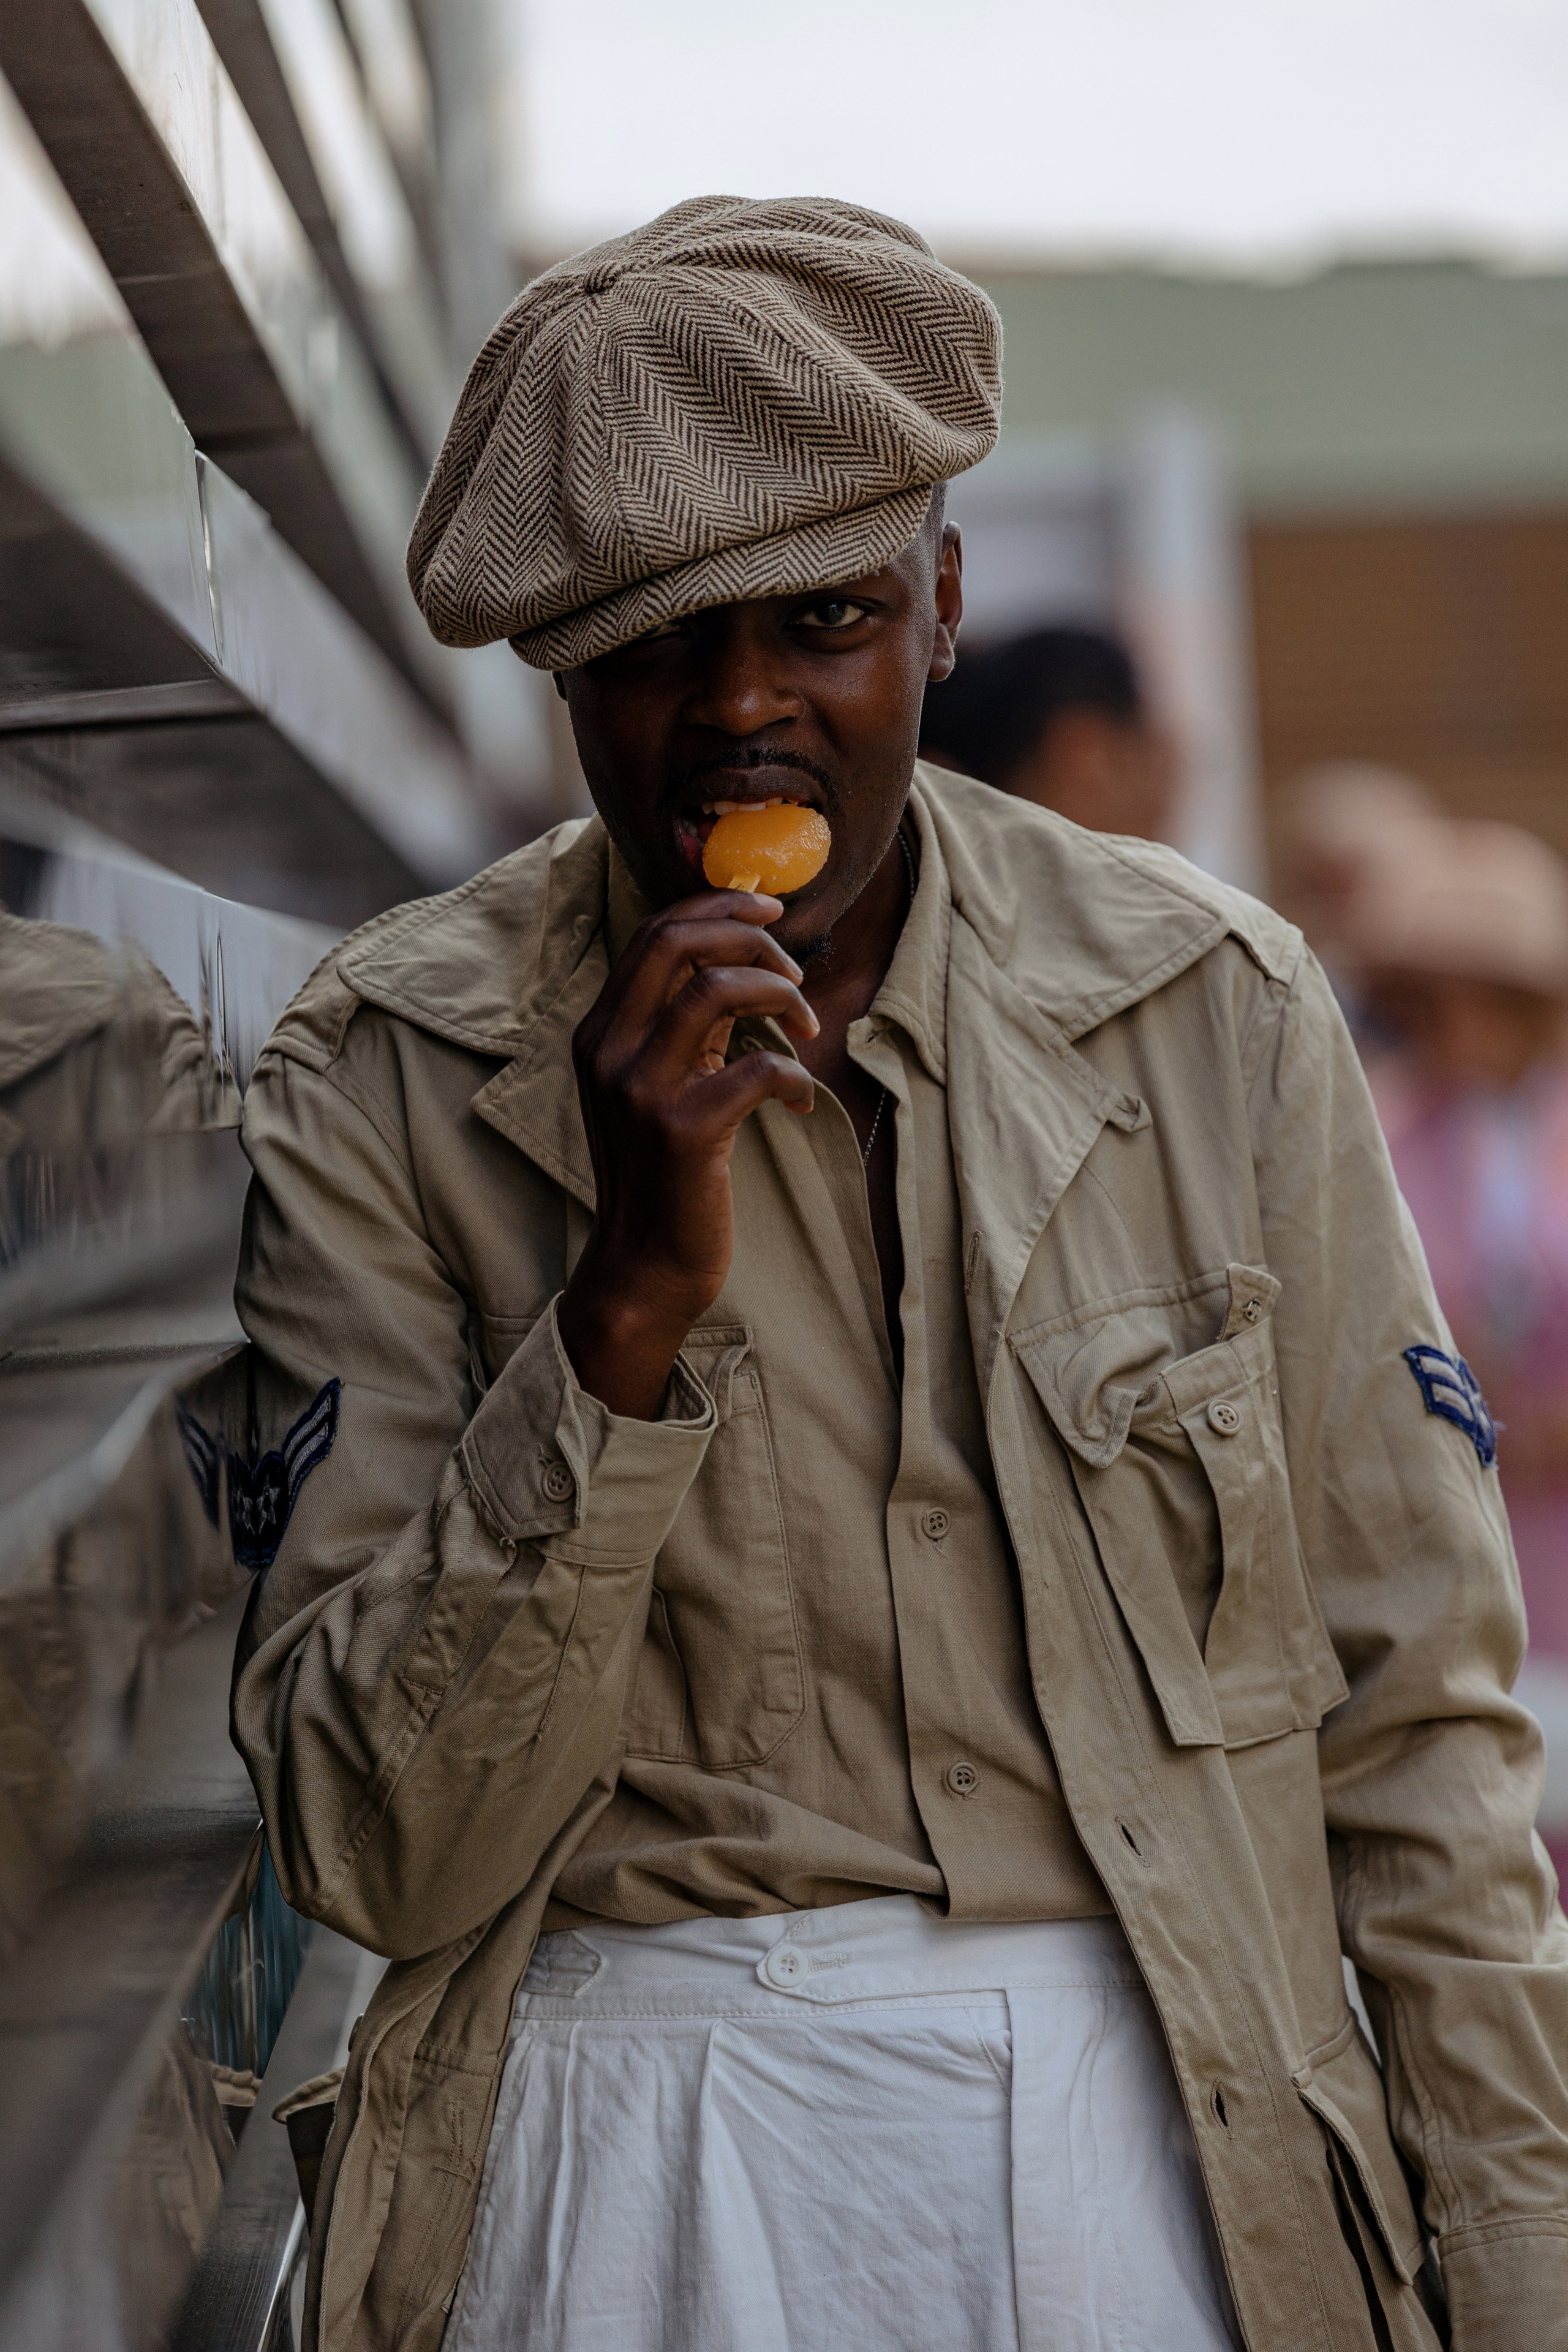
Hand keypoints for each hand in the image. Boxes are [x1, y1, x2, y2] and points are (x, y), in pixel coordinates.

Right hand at [557, 890, 817, 1417]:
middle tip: (795, 965)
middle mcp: (608, 1050)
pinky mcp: (682, 1131)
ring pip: (716, 988)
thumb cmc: (664, 1172)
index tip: (769, 908)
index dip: (718, 905)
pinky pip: (758, 1067)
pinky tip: (800, 1102)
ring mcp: (641, 1090)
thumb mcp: (658, 1083)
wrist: (643, 1266)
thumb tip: (739, 956)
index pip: (655, 933)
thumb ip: (681, 1023)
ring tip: (805, 1027)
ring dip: (779, 994)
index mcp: (600, 1031)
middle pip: (678, 942)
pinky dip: (794, 1075)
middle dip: (750, 935)